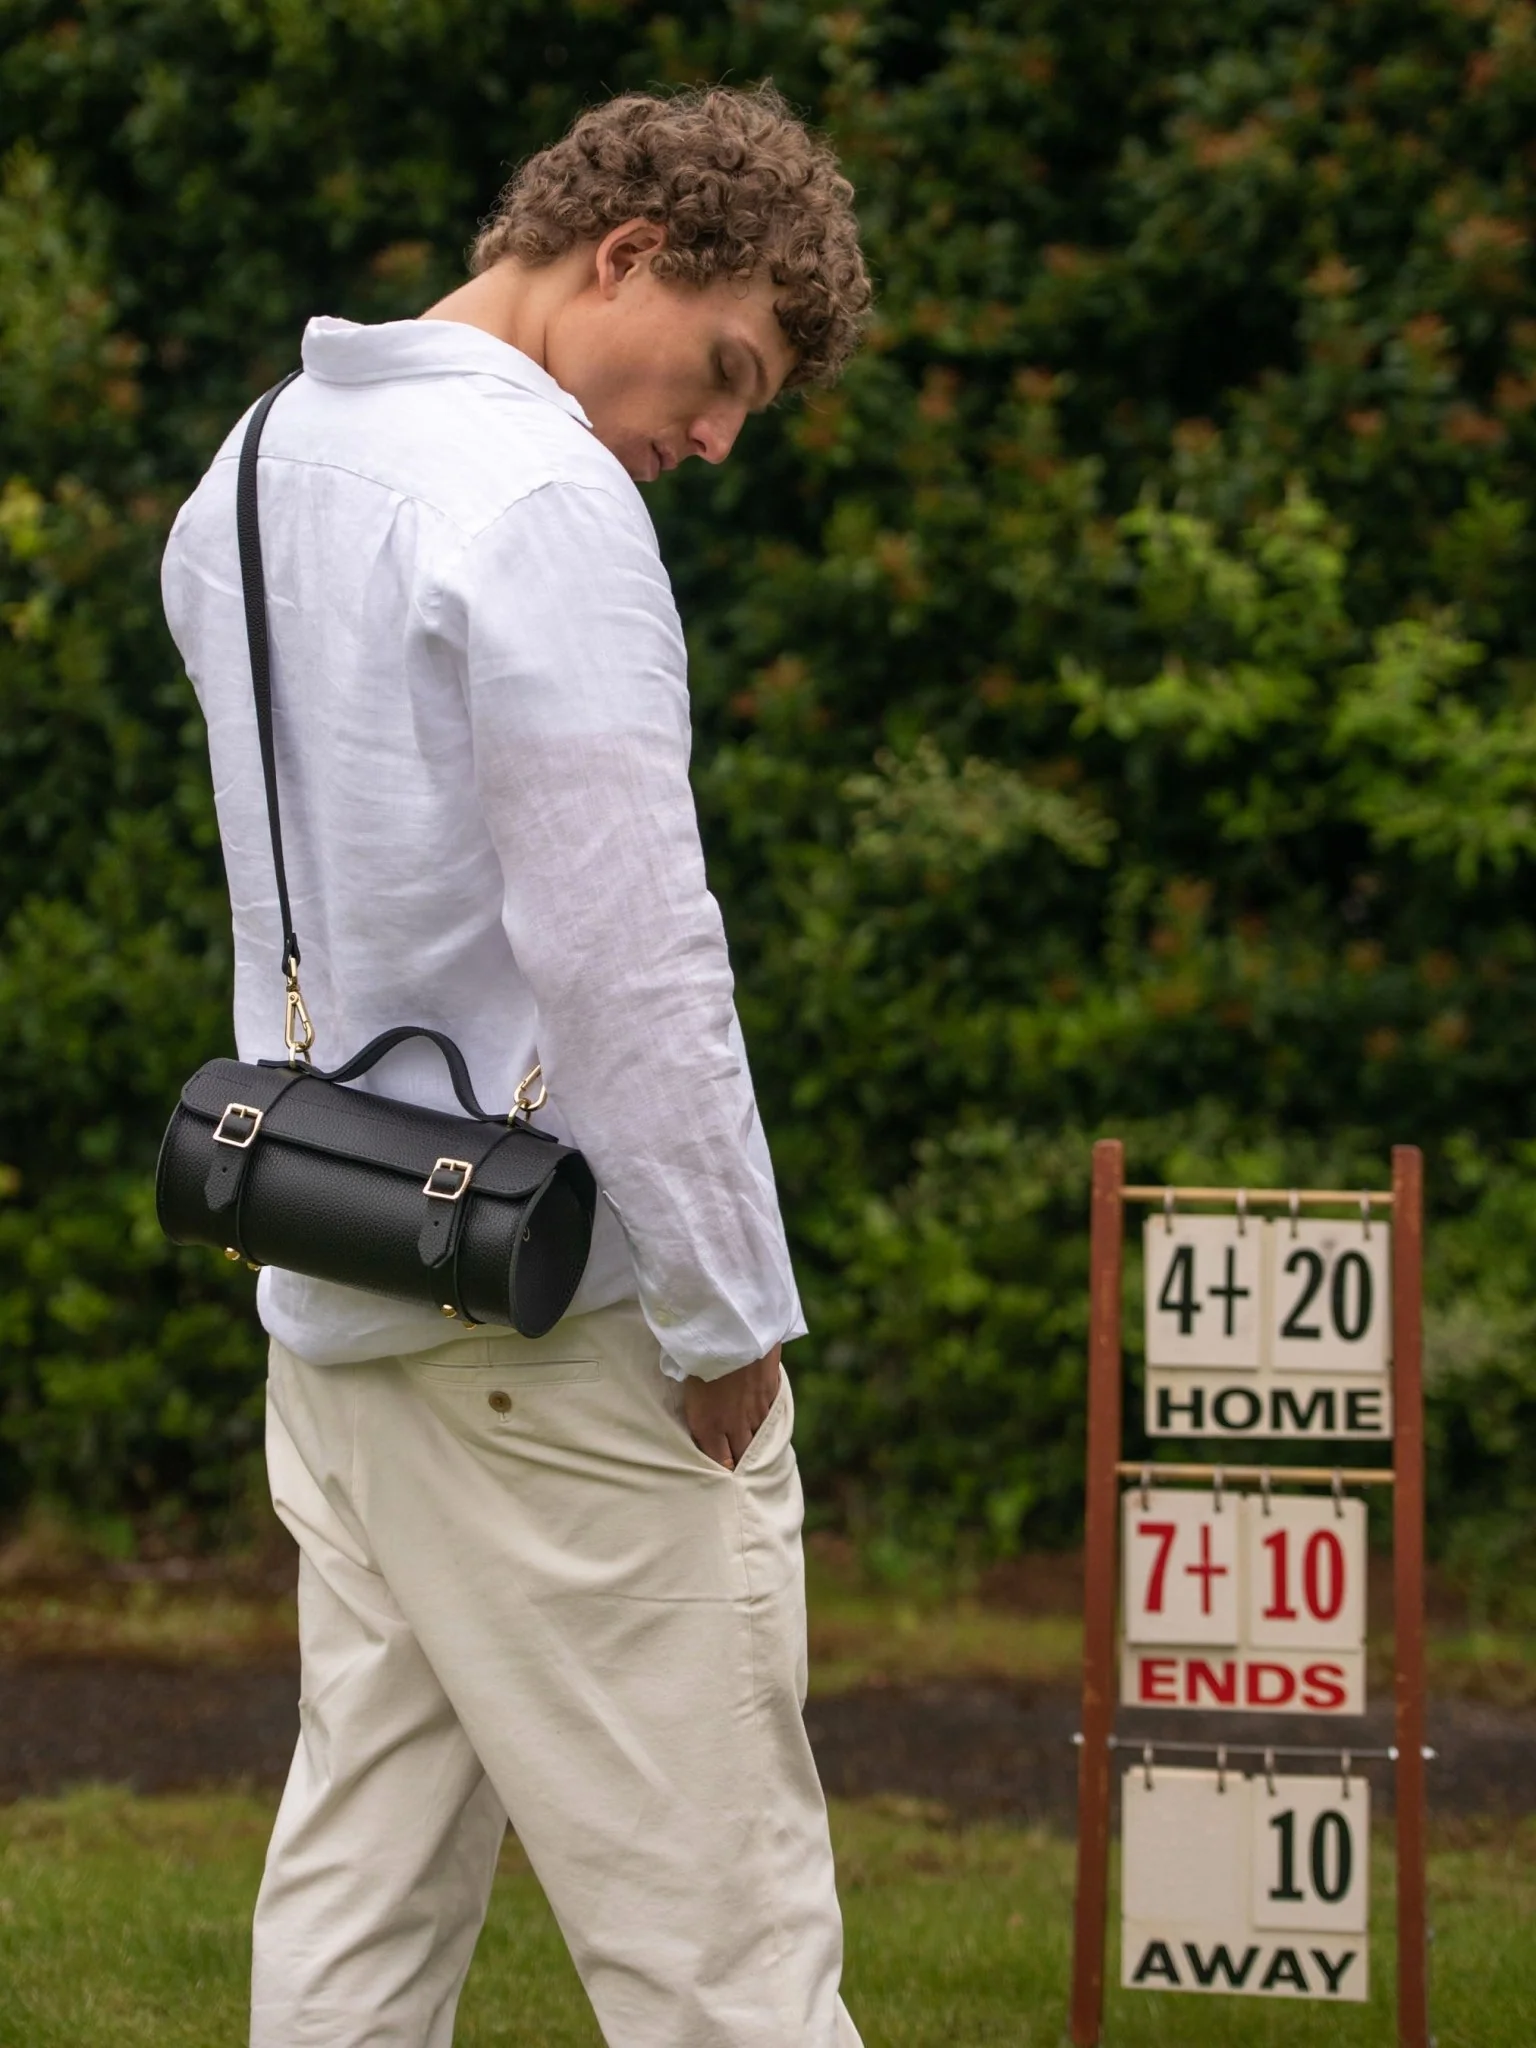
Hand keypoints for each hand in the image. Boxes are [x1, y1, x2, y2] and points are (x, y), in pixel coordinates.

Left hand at [683, 1345, 781, 1470]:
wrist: (731, 1330)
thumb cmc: (698, 1354)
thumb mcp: (685, 1385)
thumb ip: (695, 1408)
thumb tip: (699, 1419)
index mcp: (708, 1426)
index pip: (720, 1464)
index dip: (723, 1472)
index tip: (721, 1475)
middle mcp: (734, 1425)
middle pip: (742, 1458)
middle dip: (741, 1465)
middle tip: (740, 1471)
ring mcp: (756, 1411)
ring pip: (760, 1441)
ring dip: (757, 1446)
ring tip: (756, 1453)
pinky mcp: (771, 1394)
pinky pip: (772, 1418)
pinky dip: (769, 1423)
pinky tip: (768, 1426)